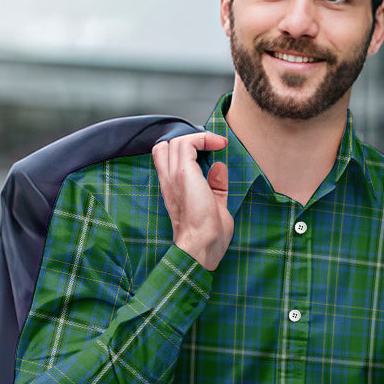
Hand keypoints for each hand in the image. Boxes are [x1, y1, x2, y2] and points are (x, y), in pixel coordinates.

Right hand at [152, 131, 230, 270]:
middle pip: (165, 146)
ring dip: (198, 138)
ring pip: (176, 142)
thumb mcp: (215, 205)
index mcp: (172, 190)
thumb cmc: (208, 236)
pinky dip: (203, 139)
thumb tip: (219, 167)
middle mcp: (168, 181)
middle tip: (210, 147)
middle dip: (188, 141)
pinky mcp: (183, 174)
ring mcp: (173, 176)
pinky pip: (187, 144)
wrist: (202, 246)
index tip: (209, 151)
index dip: (184, 150)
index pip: (165, 159)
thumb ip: (215, 186)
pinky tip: (218, 145)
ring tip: (217, 144)